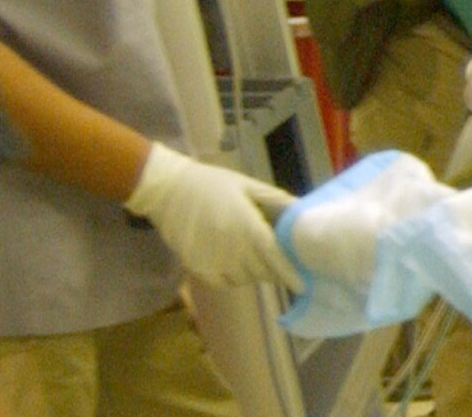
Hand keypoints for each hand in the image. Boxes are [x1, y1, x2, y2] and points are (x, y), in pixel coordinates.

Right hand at [124, 143, 302, 290]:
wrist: (168, 191)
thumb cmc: (213, 185)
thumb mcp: (248, 186)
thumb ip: (276, 201)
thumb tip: (302, 211)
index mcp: (246, 227)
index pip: (273, 257)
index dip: (289, 273)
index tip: (303, 286)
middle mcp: (230, 250)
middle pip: (262, 271)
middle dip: (274, 268)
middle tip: (279, 258)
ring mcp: (212, 262)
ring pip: (244, 279)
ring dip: (255, 271)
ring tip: (253, 252)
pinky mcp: (197, 269)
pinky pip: (225, 282)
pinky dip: (235, 276)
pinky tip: (234, 258)